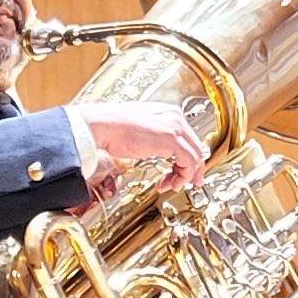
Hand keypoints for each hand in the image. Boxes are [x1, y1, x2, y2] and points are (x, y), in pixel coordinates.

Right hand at [71, 101, 207, 187]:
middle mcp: (174, 116)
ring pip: (196, 155)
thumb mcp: (141, 131)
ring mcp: (174, 126)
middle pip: (196, 146)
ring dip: (185, 175)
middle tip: (188, 183)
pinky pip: (189, 161)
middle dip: (192, 169)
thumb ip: (155, 139)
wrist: (101, 126)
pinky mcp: (171, 138)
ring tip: (173, 185)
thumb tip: (161, 152)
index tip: (183, 171)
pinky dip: (183, 175)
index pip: (188, 138)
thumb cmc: (112, 128)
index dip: (188, 158)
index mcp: (168, 112)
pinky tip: (171, 182)